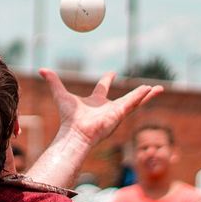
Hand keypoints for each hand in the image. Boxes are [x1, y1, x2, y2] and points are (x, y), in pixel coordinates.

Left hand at [40, 69, 162, 148]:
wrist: (75, 132)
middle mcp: (107, 108)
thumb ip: (52, 81)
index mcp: (95, 102)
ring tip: (159, 89)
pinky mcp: (120, 114)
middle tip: (147, 85)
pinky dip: (142, 96)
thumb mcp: (60, 94)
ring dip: (146, 95)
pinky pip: (134, 103)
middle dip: (136, 93)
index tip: (112, 73)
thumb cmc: (68, 118)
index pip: (102, 88)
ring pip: (135, 101)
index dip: (107, 79)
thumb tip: (41, 69)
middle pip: (125, 97)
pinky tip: (152, 90)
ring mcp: (115, 112)